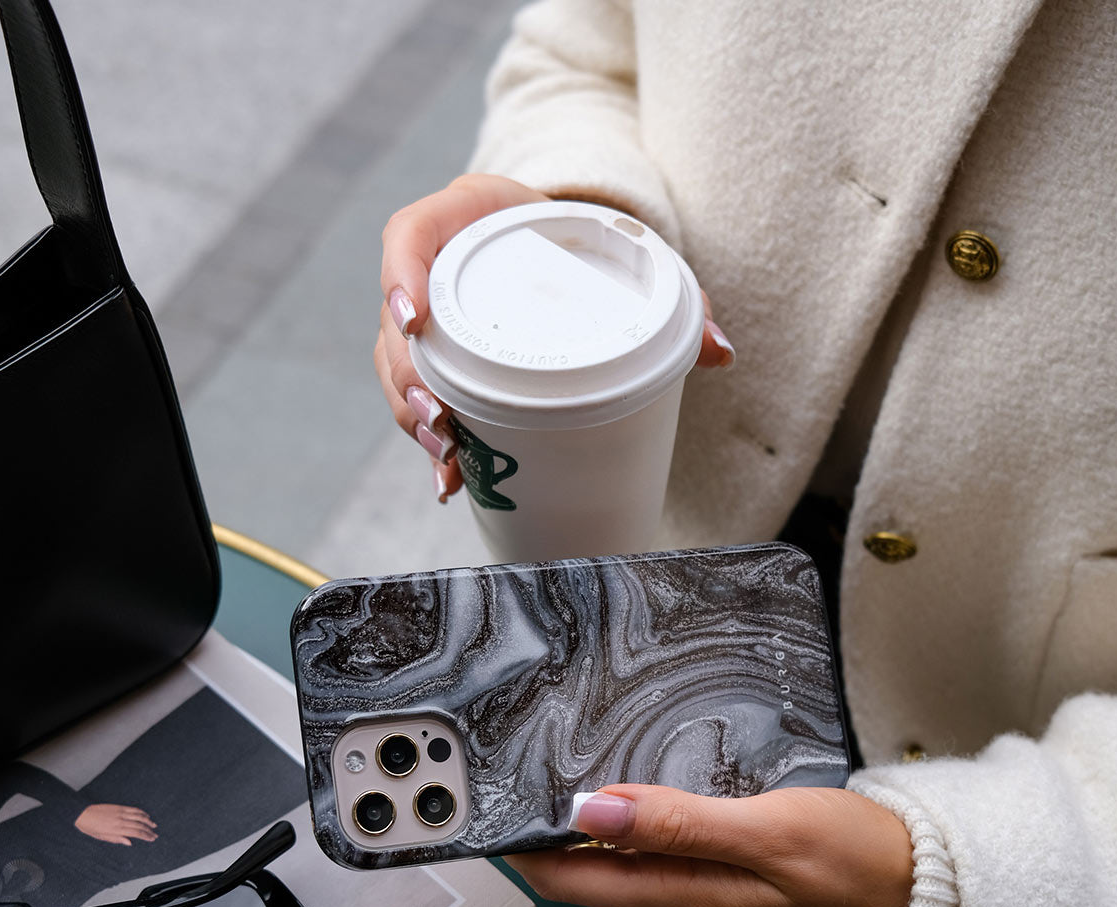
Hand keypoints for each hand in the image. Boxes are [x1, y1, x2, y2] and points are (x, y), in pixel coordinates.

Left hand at [74, 804, 157, 846]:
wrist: (83, 814)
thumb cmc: (90, 827)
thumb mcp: (102, 837)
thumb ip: (117, 839)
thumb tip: (129, 842)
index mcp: (117, 829)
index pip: (136, 833)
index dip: (146, 836)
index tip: (152, 838)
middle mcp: (121, 820)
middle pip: (140, 825)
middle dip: (149, 830)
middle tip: (155, 834)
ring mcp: (121, 812)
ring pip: (139, 816)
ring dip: (148, 821)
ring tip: (154, 825)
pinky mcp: (119, 807)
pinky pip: (134, 809)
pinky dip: (141, 812)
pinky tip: (145, 815)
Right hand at [376, 174, 734, 502]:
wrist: (567, 241)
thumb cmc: (590, 241)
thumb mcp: (626, 255)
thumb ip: (677, 298)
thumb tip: (720, 354)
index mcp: (467, 216)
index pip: (408, 235)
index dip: (400, 277)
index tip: (415, 320)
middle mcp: (437, 263)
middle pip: (396, 323)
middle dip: (408, 379)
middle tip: (441, 421)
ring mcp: (431, 313)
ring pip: (397, 366)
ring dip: (414, 416)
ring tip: (446, 457)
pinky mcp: (438, 353)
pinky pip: (418, 392)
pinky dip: (430, 438)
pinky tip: (449, 481)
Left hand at [508, 784, 912, 906]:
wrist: (916, 895)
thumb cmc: (853, 865)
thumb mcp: (767, 834)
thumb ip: (678, 824)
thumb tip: (592, 810)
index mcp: (679, 894)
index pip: (568, 877)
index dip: (520, 843)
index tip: (488, 800)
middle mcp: (676, 897)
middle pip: (579, 867)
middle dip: (535, 827)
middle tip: (503, 768)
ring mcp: (695, 886)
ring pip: (610, 855)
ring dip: (575, 819)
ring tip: (545, 765)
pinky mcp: (715, 870)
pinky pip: (647, 846)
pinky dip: (620, 816)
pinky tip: (618, 783)